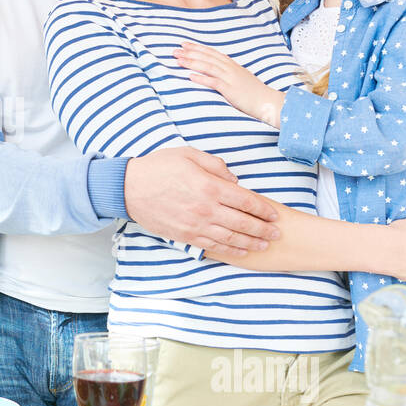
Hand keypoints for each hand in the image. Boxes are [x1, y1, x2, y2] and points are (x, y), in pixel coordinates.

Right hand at [124, 146, 279, 257]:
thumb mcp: (189, 154)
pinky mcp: (185, 236)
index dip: (262, 209)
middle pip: (243, 223)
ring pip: (231, 238)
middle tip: (277, 233)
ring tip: (265, 245)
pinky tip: (242, 251)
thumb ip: (215, 166)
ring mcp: (196, 225)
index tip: (273, 214)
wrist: (129, 188)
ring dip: (251, 242)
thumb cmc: (158, 167)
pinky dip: (230, 250)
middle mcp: (206, 209)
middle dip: (263, 229)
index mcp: (209, 187)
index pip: (246, 201)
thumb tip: (233, 180)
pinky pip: (213, 246)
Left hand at [173, 43, 283, 126]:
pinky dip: (202, 78)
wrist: (268, 102)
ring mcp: (231, 78)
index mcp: (232, 65)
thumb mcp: (240, 79)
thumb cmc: (253, 93)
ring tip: (178, 60)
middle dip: (190, 52)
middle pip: (207, 57)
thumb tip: (216, 72)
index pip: (212, 53)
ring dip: (192, 62)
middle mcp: (231, 69)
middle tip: (175, 50)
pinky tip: (190, 76)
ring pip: (208, 67)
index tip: (184, 44)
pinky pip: (214, 82)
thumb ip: (229, 74)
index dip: (197, 47)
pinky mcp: (231, 90)